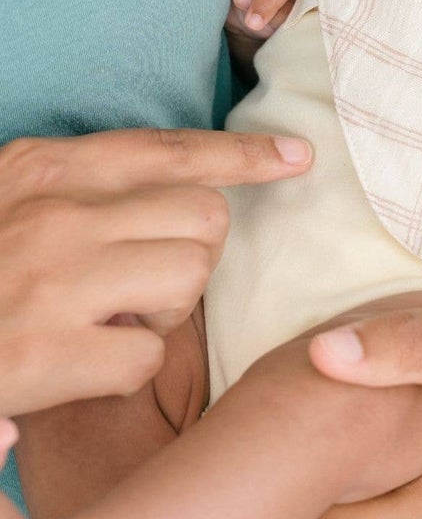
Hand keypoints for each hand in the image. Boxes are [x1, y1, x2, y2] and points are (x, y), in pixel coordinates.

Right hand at [0, 127, 311, 416]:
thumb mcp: (12, 204)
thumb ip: (84, 192)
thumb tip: (193, 189)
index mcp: (40, 168)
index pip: (169, 148)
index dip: (242, 156)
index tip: (296, 157)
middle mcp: (51, 213)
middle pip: (203, 217)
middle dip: (189, 255)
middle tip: (133, 284)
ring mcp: (48, 281)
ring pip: (189, 277)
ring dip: (162, 311)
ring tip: (99, 321)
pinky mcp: (43, 355)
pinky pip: (147, 356)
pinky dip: (124, 370)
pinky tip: (76, 367)